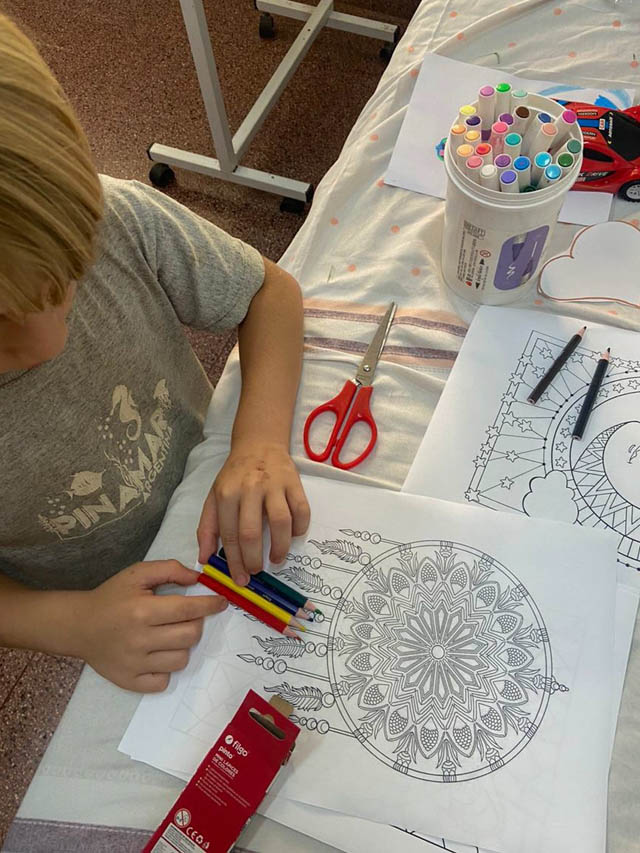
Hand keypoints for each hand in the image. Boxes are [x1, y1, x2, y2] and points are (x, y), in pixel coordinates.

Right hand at [77, 560, 227, 692]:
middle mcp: (140, 639)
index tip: (220, 602)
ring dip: (182, 646)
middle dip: (196, 623)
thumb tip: (197, 578)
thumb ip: (169, 569)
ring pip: (181, 659)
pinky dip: (166, 669)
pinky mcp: (130, 681)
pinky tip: (158, 654)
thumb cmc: (112, 597)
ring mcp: (135, 663)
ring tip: (170, 635)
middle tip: (187, 617)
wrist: (79, 626)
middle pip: (190, 635)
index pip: (189, 609)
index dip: (210, 605)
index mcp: (142, 610)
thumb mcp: (137, 573)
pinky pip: (164, 681)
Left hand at [197, 441, 309, 584]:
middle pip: (252, 532)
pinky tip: (292, 536)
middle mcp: (249, 489)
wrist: (258, 444)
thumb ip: (207, 528)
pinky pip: (302, 510)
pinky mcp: (294, 483)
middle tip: (256, 571)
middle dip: (254, 559)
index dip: (234, 562)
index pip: (229, 535)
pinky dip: (299, 528)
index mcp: (226, 494)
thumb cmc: (234, 475)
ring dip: (280, 547)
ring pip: (281, 522)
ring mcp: (274, 485)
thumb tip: (204, 559)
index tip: (240, 579)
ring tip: (276, 558)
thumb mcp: (214, 497)